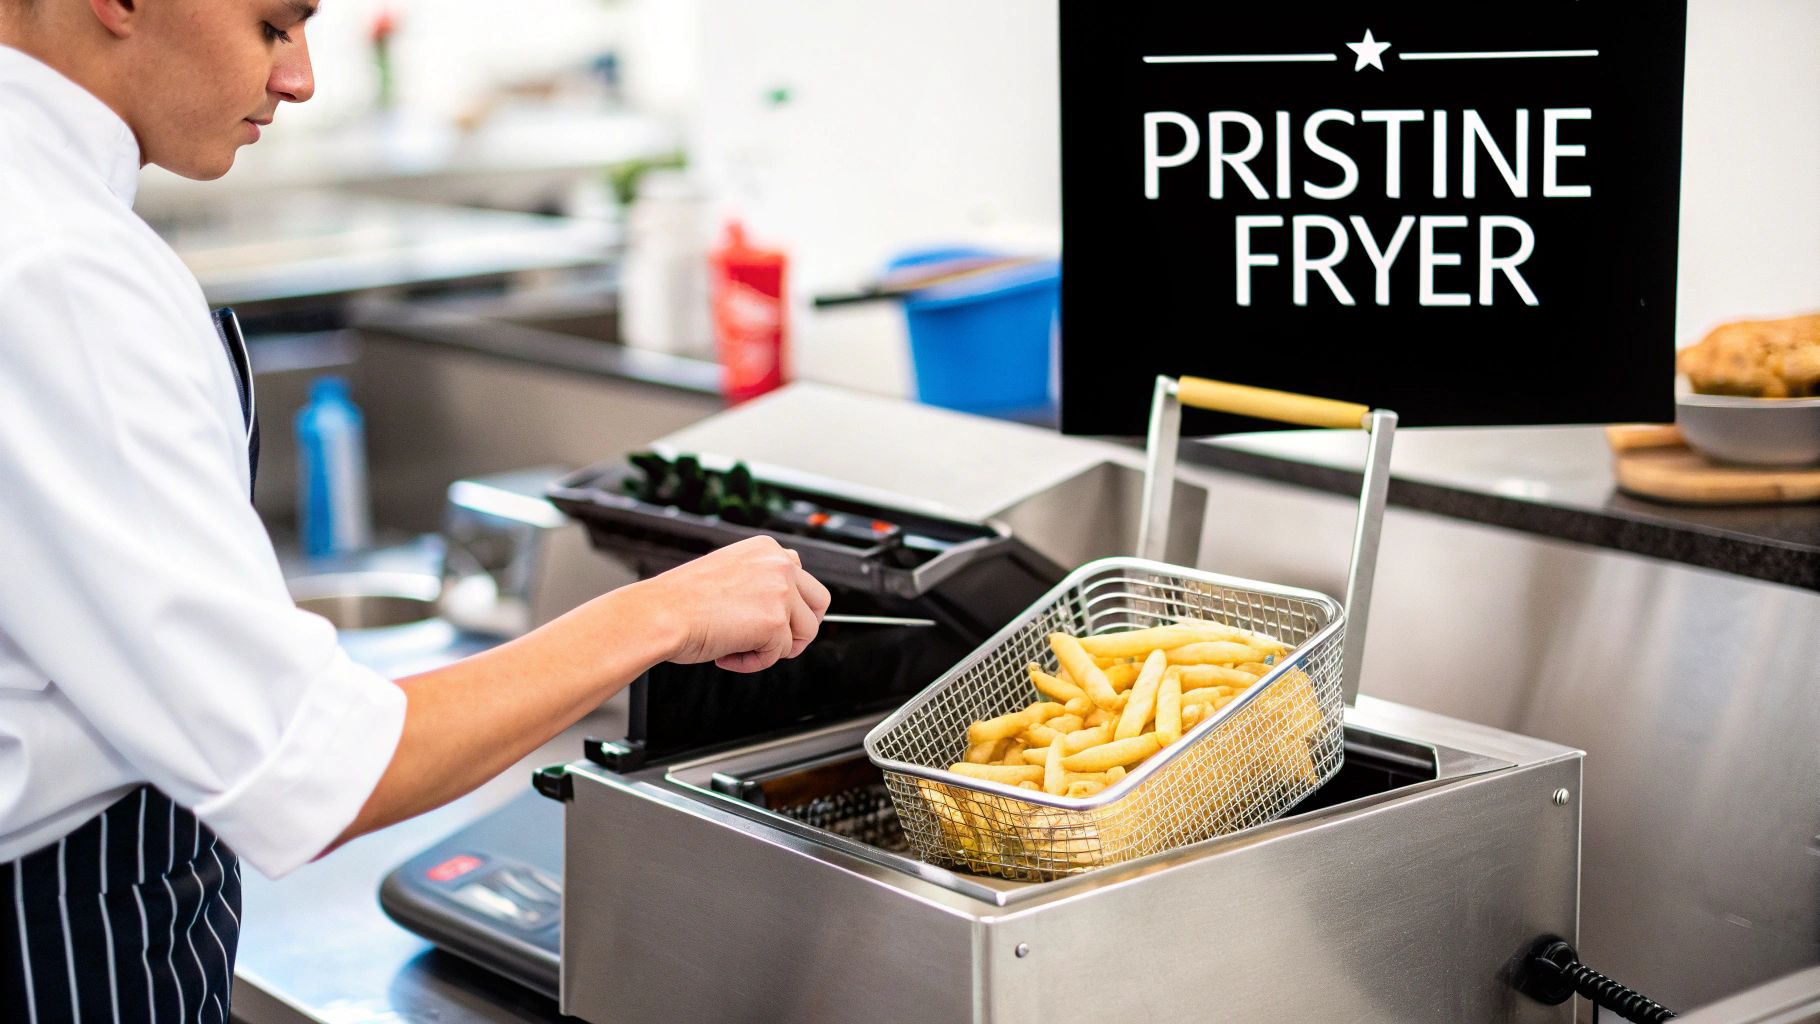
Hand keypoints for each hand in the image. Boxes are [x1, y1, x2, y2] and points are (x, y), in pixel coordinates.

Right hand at [634, 536, 831, 672]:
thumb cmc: (680, 599)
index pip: (802, 577)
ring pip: (805, 633)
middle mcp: (780, 564)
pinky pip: (779, 655)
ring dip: (775, 648)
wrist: (660, 613)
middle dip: (801, 628)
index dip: (790, 605)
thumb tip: (780, 607)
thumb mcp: (728, 572)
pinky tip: (727, 654)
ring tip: (740, 648)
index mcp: (767, 548)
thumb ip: (759, 581)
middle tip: (773, 642)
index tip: (770, 619)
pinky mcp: (776, 623)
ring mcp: (781, 592)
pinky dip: (754, 662)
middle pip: (819, 603)